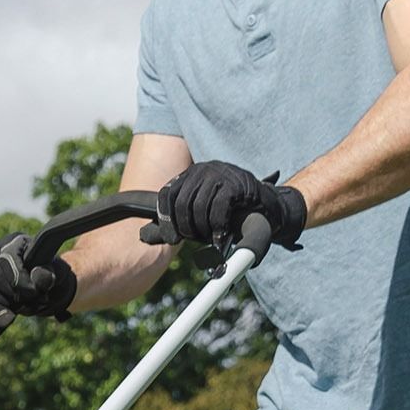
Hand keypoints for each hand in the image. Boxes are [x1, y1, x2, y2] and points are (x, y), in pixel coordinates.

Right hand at [0, 231, 76, 326]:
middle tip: (32, 302)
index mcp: (14, 242)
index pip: (7, 259)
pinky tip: (7, 318)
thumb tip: (37, 279)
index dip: (19, 279)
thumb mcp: (56, 271)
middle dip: (13, 295)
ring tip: (25, 308)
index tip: (34, 293)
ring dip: (6, 305)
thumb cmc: (49, 273)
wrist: (41, 282)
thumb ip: (49, 274)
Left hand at [156, 161, 306, 251]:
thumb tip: (142, 236)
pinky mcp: (237, 182)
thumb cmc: (230, 217)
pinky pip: (218, 208)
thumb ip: (172, 225)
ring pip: (198, 207)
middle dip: (186, 227)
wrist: (268, 211)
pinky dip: (217, 226)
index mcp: (190, 176)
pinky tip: (220, 236)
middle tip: (196, 239)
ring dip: (203, 229)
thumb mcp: (197, 219)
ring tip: (211, 236)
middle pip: (180, 203)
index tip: (172, 238)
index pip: (166, 195)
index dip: (165, 219)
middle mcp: (203, 170)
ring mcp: (221, 173)